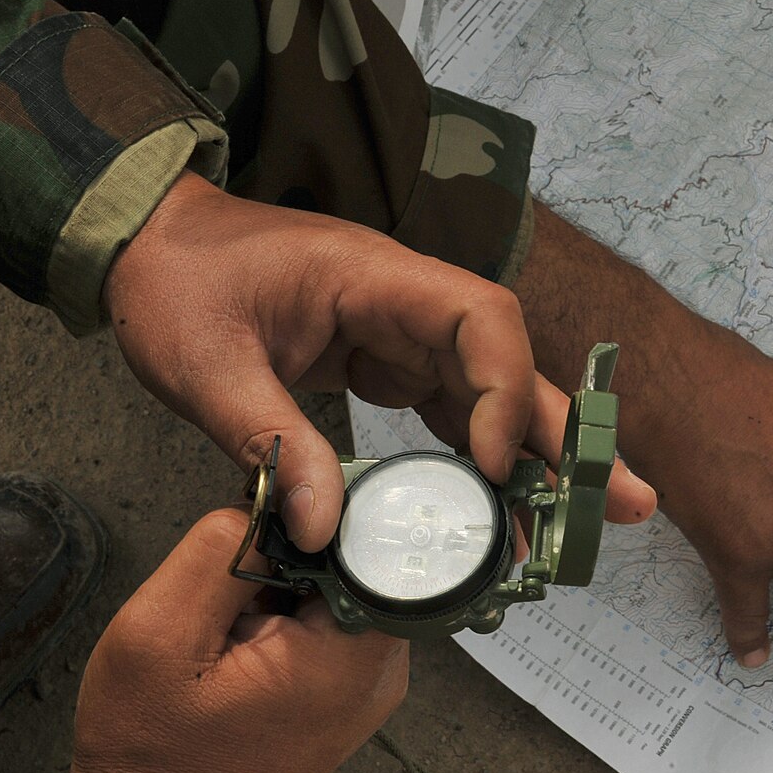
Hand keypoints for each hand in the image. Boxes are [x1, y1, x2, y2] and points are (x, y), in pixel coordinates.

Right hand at [52, 508, 407, 772]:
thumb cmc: (148, 754)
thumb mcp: (160, 630)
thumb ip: (222, 548)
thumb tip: (270, 501)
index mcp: (349, 656)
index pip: (375, 538)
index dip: (320, 509)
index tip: (266, 521)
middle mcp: (378, 673)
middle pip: (354, 562)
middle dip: (289, 555)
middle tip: (229, 595)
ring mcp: (364, 690)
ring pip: (333, 591)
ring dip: (280, 591)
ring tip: (228, 633)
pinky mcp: (342, 698)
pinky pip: (324, 627)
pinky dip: (280, 622)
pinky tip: (236, 654)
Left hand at [105, 173, 655, 551]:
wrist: (147, 242)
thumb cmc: (174, 282)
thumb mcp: (204, 365)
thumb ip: (268, 441)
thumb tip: (325, 531)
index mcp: (374, 277)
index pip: (482, 319)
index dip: (506, 392)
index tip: (494, 466)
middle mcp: (405, 301)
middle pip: (510, 359)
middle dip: (567, 431)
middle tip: (625, 500)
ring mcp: (400, 331)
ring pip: (493, 389)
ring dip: (539, 453)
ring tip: (584, 520)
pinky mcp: (385, 360)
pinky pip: (453, 407)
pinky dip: (484, 455)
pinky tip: (507, 505)